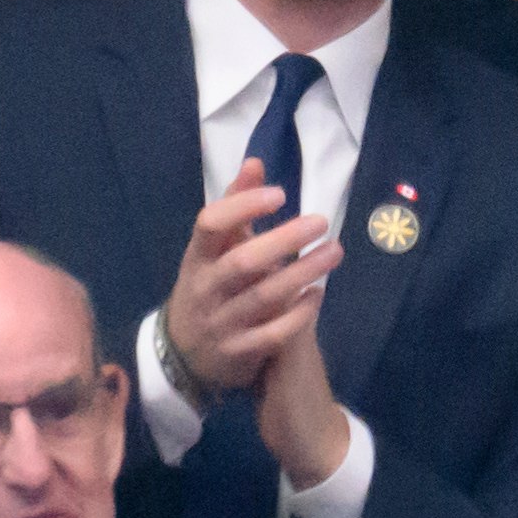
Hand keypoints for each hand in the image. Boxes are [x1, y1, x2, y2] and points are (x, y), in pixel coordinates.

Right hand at [164, 159, 341, 396]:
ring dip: (302, 273)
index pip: (211, 225)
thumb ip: (234, 207)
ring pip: (263, 297)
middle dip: (283, 240)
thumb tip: (255, 163)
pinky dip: (297, 315)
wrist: (182, 354)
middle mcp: (205, 289)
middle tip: (321, 221)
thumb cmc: (206, 288)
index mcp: (196, 258)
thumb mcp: (211, 250)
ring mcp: (221, 323)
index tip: (280, 194)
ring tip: (334, 251)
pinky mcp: (239, 352)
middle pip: (243, 262)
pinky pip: (272, 334)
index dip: (243, 207)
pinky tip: (318, 294)